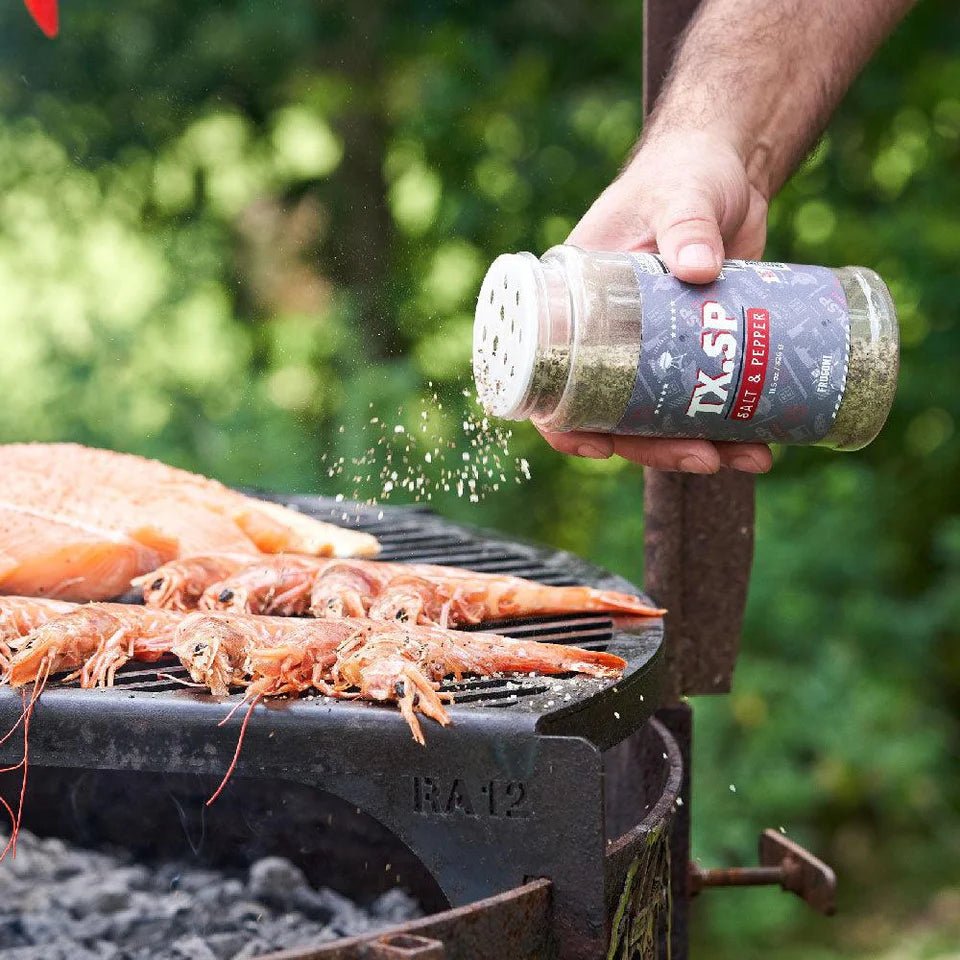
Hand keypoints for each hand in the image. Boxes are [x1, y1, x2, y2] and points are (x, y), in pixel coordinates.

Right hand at [538, 128, 772, 474]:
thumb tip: (698, 269)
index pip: (552, 378)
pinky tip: (762, 442)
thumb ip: (687, 222)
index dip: (566, 424)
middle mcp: (607, 335)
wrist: (731, 170)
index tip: (598, 447)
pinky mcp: (694, 349)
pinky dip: (728, 425)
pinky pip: (700, 399)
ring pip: (661, 417)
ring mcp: (652, 348)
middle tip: (704, 458)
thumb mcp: (682, 195)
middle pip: (615, 413)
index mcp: (577, 304)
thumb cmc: (685, 172)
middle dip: (656, 446)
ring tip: (751, 458)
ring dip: (700, 445)